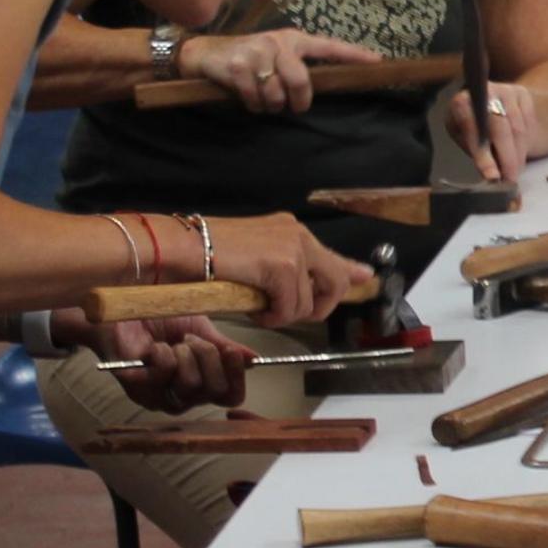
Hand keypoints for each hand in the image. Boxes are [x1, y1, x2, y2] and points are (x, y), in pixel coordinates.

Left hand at [85, 311, 255, 410]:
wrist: (124, 308)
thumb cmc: (161, 320)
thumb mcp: (201, 330)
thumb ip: (225, 347)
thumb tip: (253, 359)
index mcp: (200, 385)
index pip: (230, 397)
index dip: (236, 377)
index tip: (233, 351)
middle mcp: (182, 397)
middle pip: (214, 391)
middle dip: (209, 357)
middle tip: (192, 339)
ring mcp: (158, 396)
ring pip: (190, 384)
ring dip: (185, 353)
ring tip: (172, 342)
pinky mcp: (136, 387)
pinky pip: (164, 373)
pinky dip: (163, 353)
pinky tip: (154, 347)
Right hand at [176, 27, 374, 115]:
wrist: (207, 54)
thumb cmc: (249, 59)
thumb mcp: (276, 56)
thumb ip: (297, 67)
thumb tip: (318, 89)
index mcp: (294, 40)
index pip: (328, 47)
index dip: (353, 55)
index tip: (377, 61)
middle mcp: (278, 42)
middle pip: (301, 81)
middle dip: (298, 100)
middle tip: (293, 106)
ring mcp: (258, 52)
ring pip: (276, 94)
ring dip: (270, 105)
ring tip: (262, 97)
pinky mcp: (238, 66)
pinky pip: (255, 99)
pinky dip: (252, 104)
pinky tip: (245, 95)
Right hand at [210, 214, 375, 329]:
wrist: (182, 248)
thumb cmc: (210, 257)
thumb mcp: (256, 262)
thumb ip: (286, 272)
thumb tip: (306, 289)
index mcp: (290, 231)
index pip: (332, 256)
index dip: (350, 271)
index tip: (365, 278)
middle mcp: (297, 235)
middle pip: (335, 282)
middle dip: (317, 307)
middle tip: (286, 312)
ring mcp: (292, 249)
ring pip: (307, 303)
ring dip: (282, 314)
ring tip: (254, 303)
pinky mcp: (282, 265)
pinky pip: (289, 308)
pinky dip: (270, 316)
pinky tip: (250, 306)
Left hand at [436, 76, 535, 185]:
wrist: (491, 104)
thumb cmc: (474, 128)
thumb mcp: (467, 140)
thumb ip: (478, 154)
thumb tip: (492, 176)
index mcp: (462, 102)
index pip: (472, 128)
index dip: (482, 154)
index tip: (492, 176)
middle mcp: (484, 91)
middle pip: (500, 127)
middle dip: (507, 158)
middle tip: (510, 179)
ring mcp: (505, 90)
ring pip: (518, 128)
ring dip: (518, 155)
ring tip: (515, 172)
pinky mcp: (522, 93)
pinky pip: (529, 123)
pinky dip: (526, 143)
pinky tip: (520, 154)